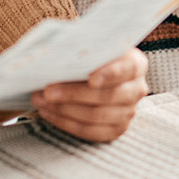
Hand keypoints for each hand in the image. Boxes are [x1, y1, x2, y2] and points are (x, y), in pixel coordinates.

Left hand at [30, 48, 148, 141]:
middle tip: (48, 90)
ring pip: (96, 116)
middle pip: (106, 96)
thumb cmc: (91, 56)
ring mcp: (128, 112)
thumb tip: (55, 54)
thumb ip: (82, 48)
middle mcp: (137, 89)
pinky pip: (90, 131)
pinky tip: (48, 112)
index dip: (109, 74)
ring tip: (41, 100)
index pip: (126, 69)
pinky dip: (66, 123)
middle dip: (73, 94)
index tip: (90, 78)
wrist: (95, 73)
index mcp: (136, 64)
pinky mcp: (116, 130)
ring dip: (64, 109)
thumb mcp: (92, 46)